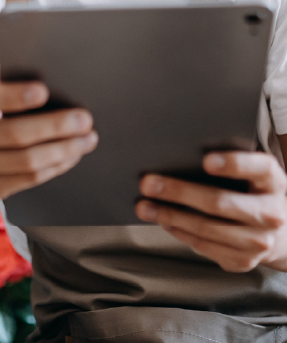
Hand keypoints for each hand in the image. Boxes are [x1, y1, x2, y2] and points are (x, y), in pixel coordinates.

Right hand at [0, 65, 97, 201]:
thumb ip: (2, 77)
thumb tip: (41, 68)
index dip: (15, 96)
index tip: (45, 91)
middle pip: (15, 134)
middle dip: (55, 126)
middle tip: (84, 119)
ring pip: (27, 161)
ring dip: (63, 150)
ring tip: (88, 138)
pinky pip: (30, 179)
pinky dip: (56, 166)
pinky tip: (72, 154)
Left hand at [136, 151, 286, 271]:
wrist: (279, 232)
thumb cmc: (251, 190)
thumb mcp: (250, 173)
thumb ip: (225, 163)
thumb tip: (176, 156)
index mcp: (273, 181)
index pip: (259, 168)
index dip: (234, 164)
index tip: (205, 160)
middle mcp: (272, 213)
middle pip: (219, 202)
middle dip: (178, 192)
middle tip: (147, 183)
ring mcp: (260, 241)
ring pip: (206, 228)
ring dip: (169, 216)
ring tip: (144, 206)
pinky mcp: (244, 261)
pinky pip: (204, 246)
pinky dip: (179, 232)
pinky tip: (163, 221)